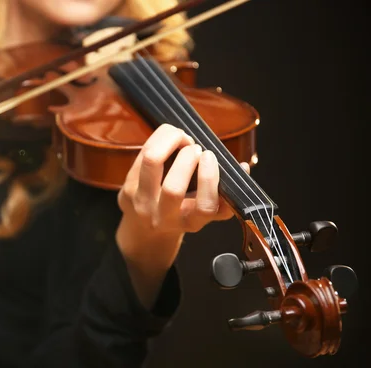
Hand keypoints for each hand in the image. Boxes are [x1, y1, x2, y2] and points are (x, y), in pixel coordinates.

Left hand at [116, 124, 249, 273]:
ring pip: (152, 163)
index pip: (204, 207)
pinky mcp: (126, 189)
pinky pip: (141, 156)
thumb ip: (225, 194)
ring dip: (169, 141)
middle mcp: (164, 217)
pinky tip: (168, 138)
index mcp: (190, 222)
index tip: (210, 157)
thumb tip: (244, 167)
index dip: (209, 178)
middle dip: (187, 159)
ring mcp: (141, 203)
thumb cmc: (182, 211)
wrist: (144, 228)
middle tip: (195, 147)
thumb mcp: (205, 210)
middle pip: (174, 188)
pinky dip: (158, 140)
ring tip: (181, 136)